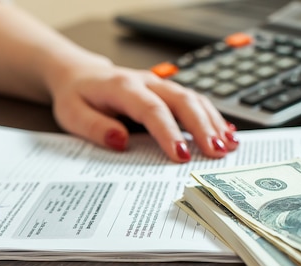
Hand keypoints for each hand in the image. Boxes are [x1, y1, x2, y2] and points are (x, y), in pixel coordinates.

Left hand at [48, 60, 238, 161]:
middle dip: (202, 127)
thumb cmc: (77, 97)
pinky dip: (211, 117)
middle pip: (182, 100)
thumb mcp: (72, 115)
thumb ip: (95, 128)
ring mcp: (159, 85)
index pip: (151, 109)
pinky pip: (193, 101)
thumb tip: (120, 141)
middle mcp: (146, 82)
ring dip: (213, 122)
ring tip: (228, 147)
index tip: (182, 156)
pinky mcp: (166, 92)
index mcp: (122, 87)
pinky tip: (226, 133)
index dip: (169, 133)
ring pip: (193, 99)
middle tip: (216, 153)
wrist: (80, 76)